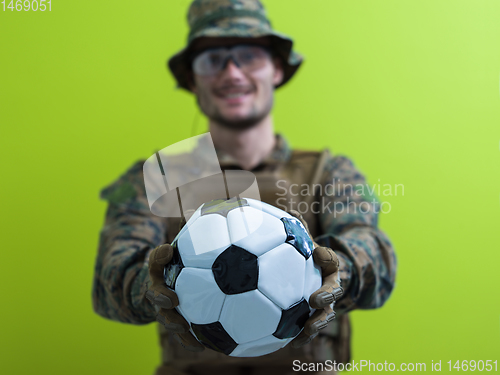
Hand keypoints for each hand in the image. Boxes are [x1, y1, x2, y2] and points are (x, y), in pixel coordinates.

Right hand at [145, 243, 203, 351]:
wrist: (165, 291)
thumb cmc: (178, 267)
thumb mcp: (181, 249)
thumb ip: (190, 233)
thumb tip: (203, 209)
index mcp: (159, 272)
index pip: (154, 262)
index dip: (159, 256)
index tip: (168, 250)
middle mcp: (159, 291)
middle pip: (155, 295)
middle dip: (161, 298)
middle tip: (173, 299)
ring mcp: (165, 309)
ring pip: (167, 319)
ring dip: (175, 325)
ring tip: (187, 330)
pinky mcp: (177, 323)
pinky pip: (182, 335)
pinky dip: (190, 341)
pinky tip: (204, 347)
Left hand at [287, 210, 343, 347]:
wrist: (322, 279)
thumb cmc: (310, 259)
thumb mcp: (306, 243)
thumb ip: (299, 230)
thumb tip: (289, 210)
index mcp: (330, 266)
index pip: (332, 260)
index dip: (327, 257)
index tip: (319, 253)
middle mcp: (332, 286)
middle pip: (334, 292)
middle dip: (327, 296)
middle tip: (315, 299)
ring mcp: (326, 304)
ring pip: (327, 315)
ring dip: (318, 323)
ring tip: (306, 331)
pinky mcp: (316, 318)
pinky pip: (312, 328)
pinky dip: (304, 336)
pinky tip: (291, 344)